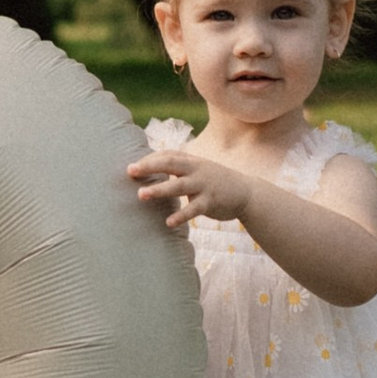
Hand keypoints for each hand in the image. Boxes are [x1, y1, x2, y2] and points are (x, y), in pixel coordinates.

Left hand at [127, 143, 250, 234]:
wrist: (245, 192)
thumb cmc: (213, 181)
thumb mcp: (198, 170)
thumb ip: (178, 168)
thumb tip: (149, 169)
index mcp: (191, 161)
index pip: (167, 155)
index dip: (149, 160)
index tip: (131, 167)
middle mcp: (196, 170)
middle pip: (170, 164)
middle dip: (150, 167)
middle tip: (130, 171)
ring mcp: (203, 185)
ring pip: (179, 185)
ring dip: (159, 189)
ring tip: (141, 195)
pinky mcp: (210, 202)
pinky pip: (193, 209)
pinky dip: (181, 216)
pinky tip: (168, 222)